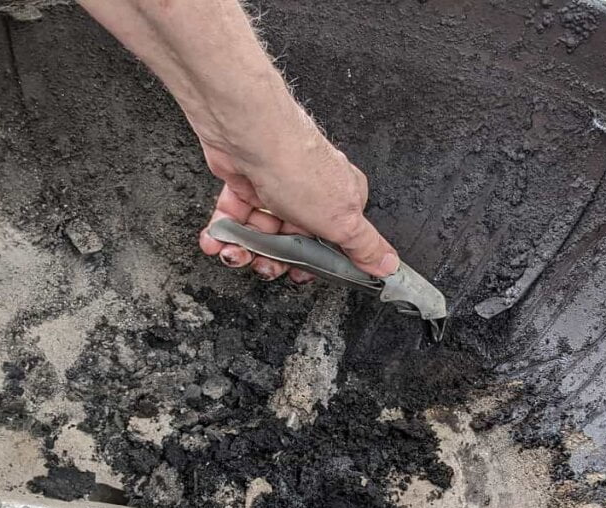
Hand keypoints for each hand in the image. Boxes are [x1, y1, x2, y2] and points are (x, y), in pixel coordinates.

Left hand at [197, 135, 399, 282]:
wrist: (249, 135)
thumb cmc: (297, 167)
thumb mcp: (342, 220)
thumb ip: (365, 245)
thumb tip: (388, 264)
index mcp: (341, 200)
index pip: (333, 242)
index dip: (314, 262)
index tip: (300, 273)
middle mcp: (309, 192)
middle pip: (292, 242)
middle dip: (274, 260)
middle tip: (265, 266)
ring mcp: (275, 188)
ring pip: (259, 233)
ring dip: (243, 250)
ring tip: (233, 252)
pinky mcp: (244, 183)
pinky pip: (233, 218)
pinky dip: (222, 233)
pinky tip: (216, 240)